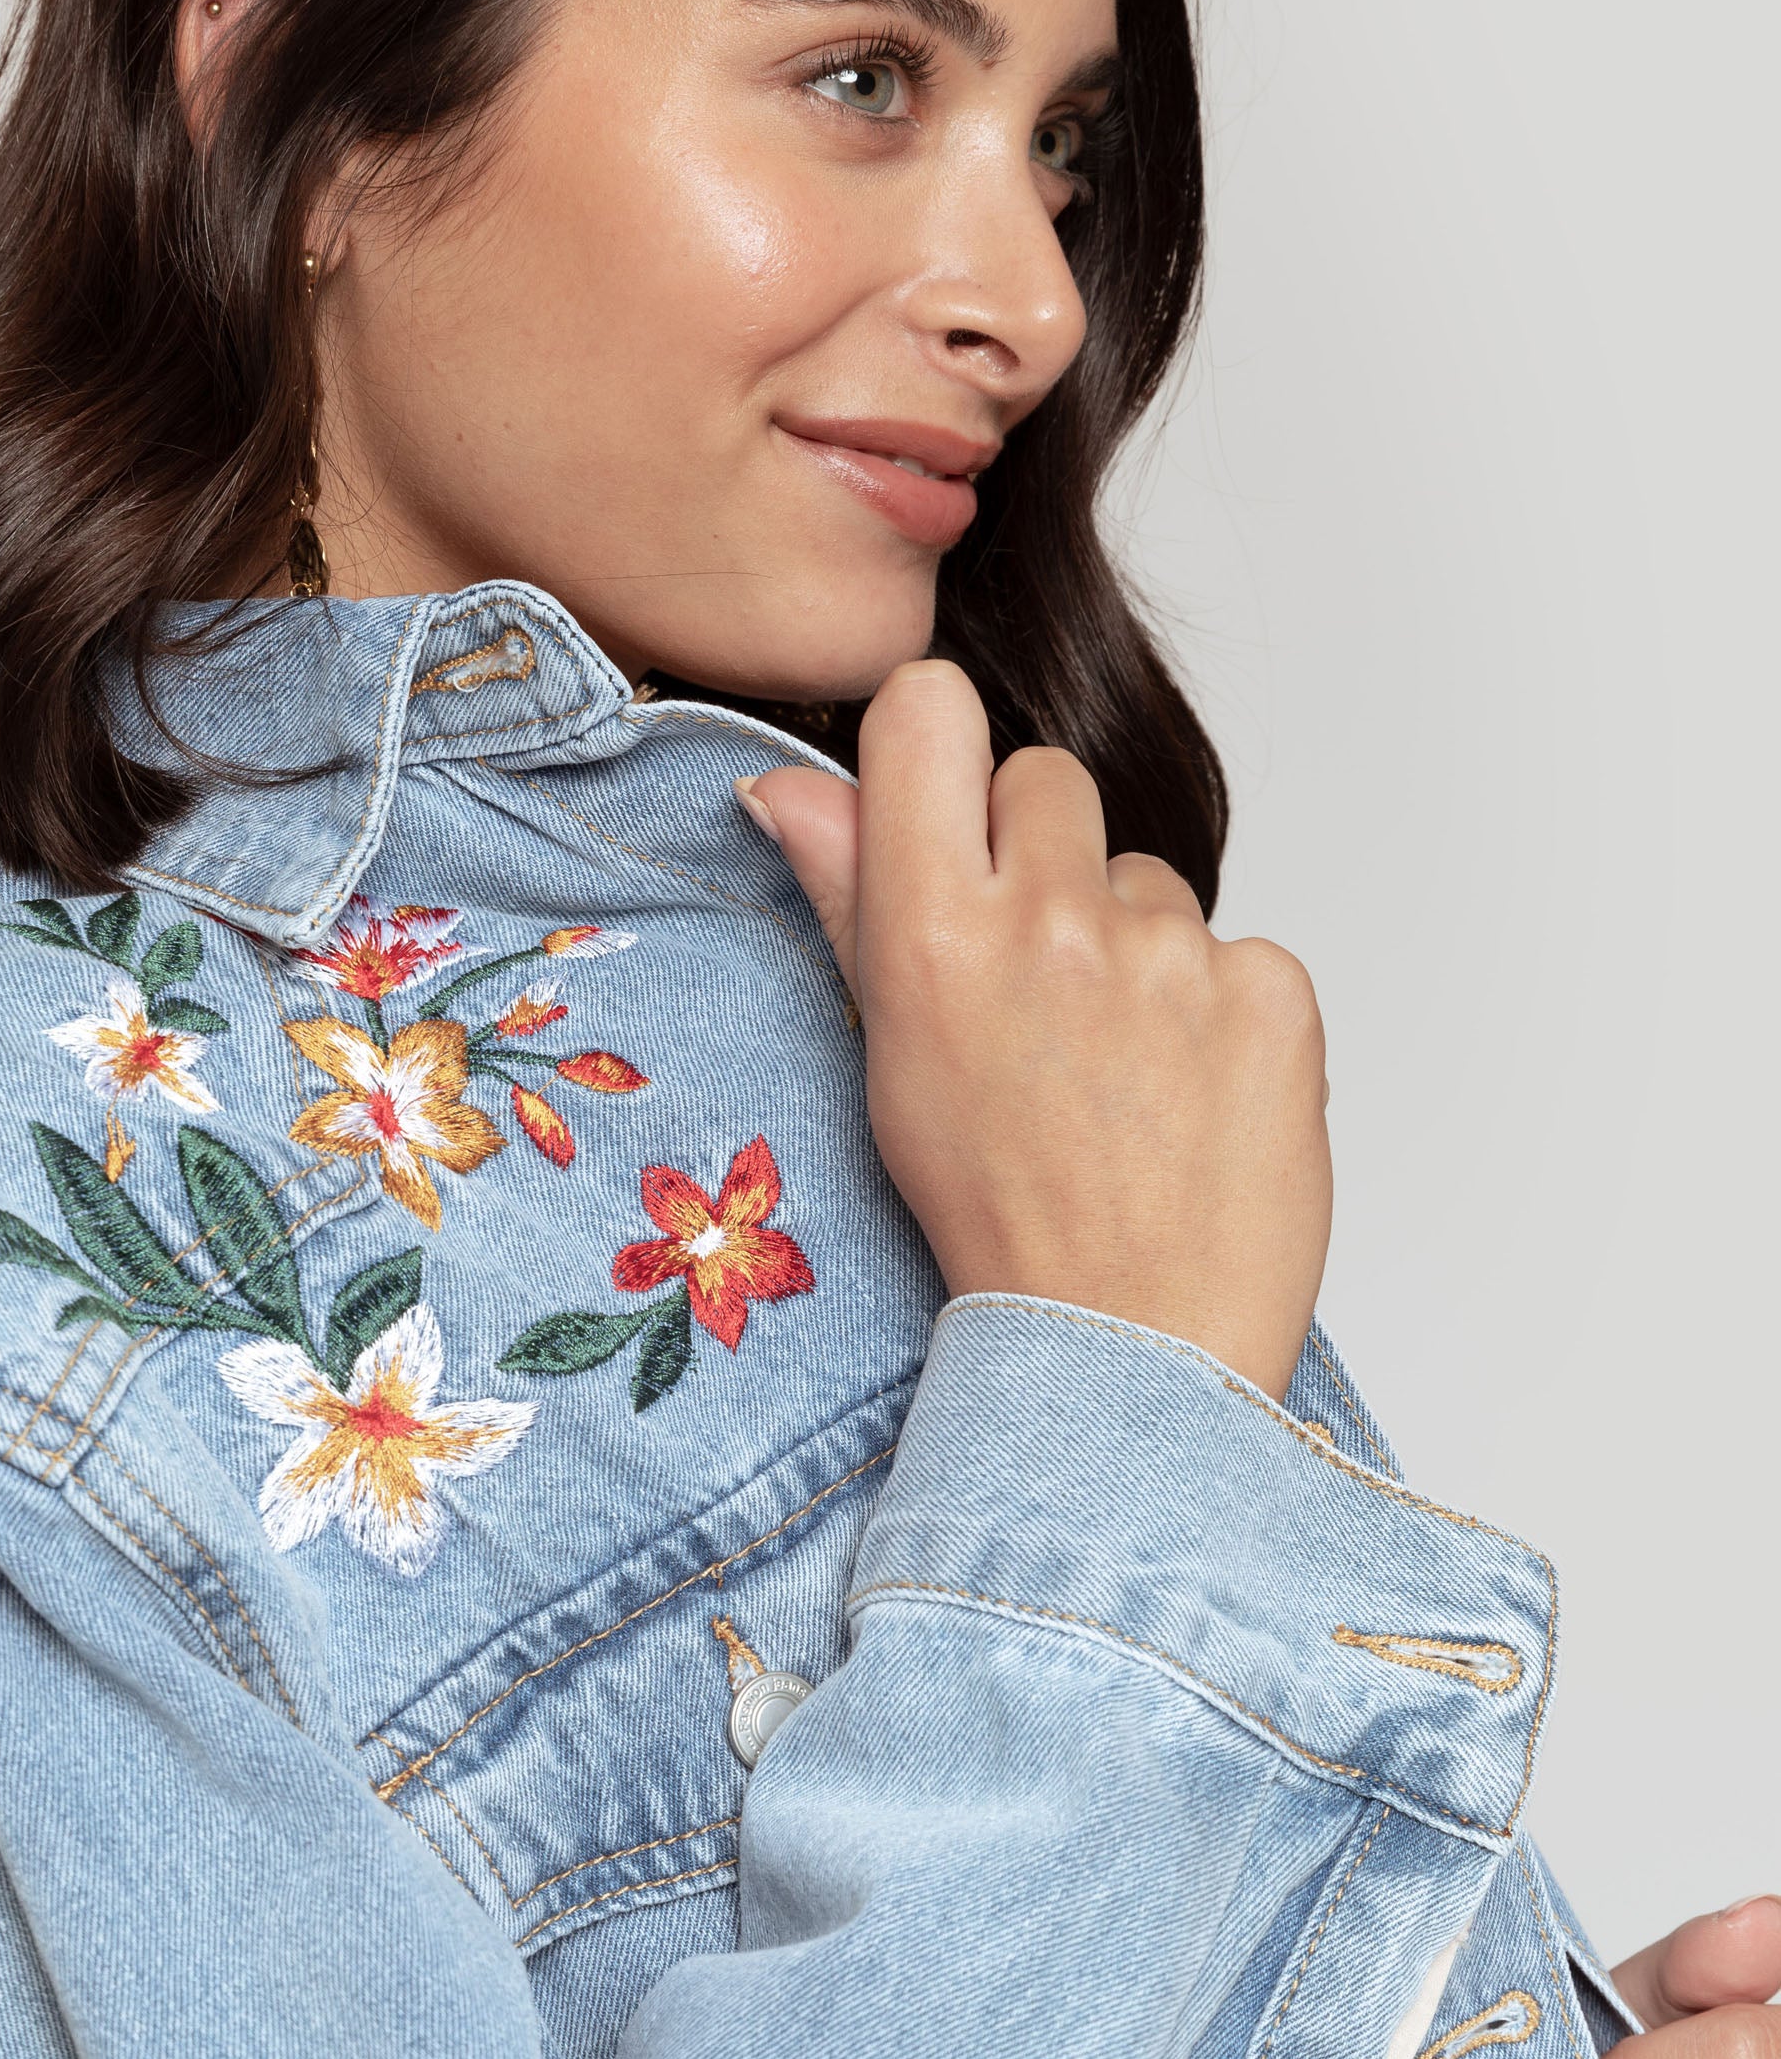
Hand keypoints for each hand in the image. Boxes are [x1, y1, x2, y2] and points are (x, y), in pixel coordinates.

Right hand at [737, 657, 1331, 1399]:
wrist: (1130, 1346)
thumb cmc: (998, 1215)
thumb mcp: (890, 1055)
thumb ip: (849, 896)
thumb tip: (788, 782)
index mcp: (932, 932)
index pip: (928, 712)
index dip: (938, 747)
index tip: (949, 809)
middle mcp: (1050, 921)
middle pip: (1048, 779)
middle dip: (1044, 857)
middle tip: (1041, 990)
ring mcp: (1171, 954)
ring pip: (1148, 878)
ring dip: (1135, 950)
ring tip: (1118, 1072)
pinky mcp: (1270, 992)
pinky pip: (1238, 951)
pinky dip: (1221, 1013)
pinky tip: (1190, 1098)